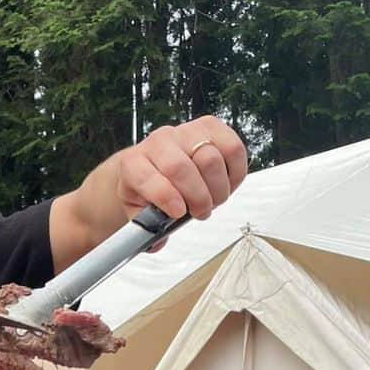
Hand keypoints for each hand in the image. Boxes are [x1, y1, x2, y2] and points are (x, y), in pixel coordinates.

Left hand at [117, 116, 247, 221]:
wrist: (154, 161)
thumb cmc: (147, 189)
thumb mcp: (138, 210)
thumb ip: (147, 228)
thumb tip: (158, 243)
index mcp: (134, 163)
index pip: (147, 177)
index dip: (166, 197)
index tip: (178, 213)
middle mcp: (158, 142)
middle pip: (182, 168)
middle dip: (197, 198)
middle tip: (201, 213)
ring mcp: (185, 131)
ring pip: (211, 158)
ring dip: (218, 188)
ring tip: (213, 200)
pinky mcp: (211, 127)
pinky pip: (233, 148)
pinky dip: (236, 173)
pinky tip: (226, 185)